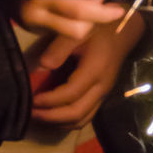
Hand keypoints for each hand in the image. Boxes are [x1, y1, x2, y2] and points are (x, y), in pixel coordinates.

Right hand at [15, 0, 124, 42]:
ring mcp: (30, 24)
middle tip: (99, 5)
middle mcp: (35, 13)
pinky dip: (69, 23)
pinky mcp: (30, 30)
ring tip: (82, 3)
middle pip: (78, 31)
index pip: (80, 11)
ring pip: (69, 35)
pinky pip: (59, 32)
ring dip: (82, 23)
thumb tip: (99, 1)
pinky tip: (67, 9)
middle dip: (93, 21)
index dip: (104, 14)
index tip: (119, 10)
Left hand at [30, 11, 146, 127]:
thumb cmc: (98, 30)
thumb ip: (59, 48)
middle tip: (30, 113)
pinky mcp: (101, 97)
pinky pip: (85, 116)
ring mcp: (103, 95)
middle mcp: (101, 88)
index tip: (31, 99)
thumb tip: (41, 66)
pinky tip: (53, 115)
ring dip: (59, 122)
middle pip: (77, 113)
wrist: (122, 33)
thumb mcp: (79, 31)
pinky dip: (68, 121)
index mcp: (95, 71)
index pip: (70, 94)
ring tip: (38, 116)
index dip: (50, 101)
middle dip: (52, 117)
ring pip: (82, 120)